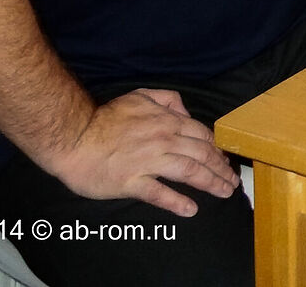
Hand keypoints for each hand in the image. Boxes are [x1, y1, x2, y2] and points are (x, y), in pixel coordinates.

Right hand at [45, 89, 238, 217]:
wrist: (73, 137)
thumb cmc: (105, 119)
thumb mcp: (140, 96)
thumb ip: (167, 100)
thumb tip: (185, 111)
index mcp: (167, 121)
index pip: (202, 136)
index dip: (217, 149)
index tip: (226, 161)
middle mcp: (163, 140)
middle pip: (202, 155)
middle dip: (221, 169)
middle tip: (232, 182)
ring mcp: (148, 162)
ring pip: (189, 172)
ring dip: (210, 183)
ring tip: (223, 193)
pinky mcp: (132, 182)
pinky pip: (159, 193)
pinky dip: (177, 202)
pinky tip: (190, 209)